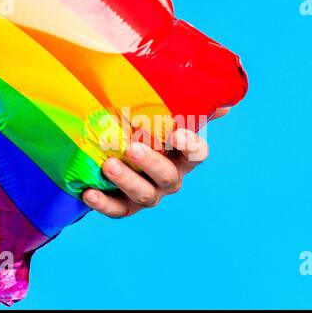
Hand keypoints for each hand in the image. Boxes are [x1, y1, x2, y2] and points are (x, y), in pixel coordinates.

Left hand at [81, 106, 230, 217]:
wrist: (112, 149)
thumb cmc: (142, 129)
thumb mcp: (160, 114)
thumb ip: (184, 107)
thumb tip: (222, 103)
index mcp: (181, 156)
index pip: (196, 154)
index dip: (190, 146)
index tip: (178, 133)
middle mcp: (168, 178)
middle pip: (168, 177)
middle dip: (151, 163)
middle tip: (133, 148)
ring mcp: (148, 194)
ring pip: (144, 195)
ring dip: (126, 181)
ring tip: (108, 165)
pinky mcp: (124, 205)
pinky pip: (117, 209)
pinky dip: (103, 203)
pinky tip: (89, 193)